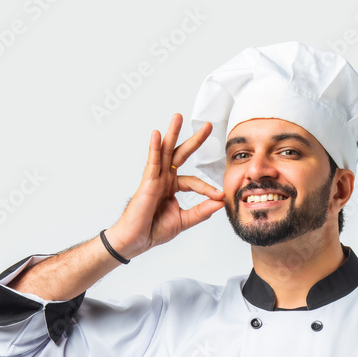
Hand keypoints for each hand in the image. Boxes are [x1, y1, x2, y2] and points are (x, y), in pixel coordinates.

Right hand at [106, 113, 224, 257]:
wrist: (137, 240)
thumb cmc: (154, 230)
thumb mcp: (184, 220)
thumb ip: (201, 211)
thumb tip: (220, 202)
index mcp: (172, 188)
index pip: (194, 181)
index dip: (208, 188)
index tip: (220, 196)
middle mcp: (164, 179)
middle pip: (181, 155)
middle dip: (195, 140)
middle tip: (208, 126)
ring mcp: (155, 178)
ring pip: (166, 152)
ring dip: (172, 133)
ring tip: (178, 116)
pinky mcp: (147, 181)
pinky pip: (152, 161)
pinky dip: (155, 148)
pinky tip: (157, 134)